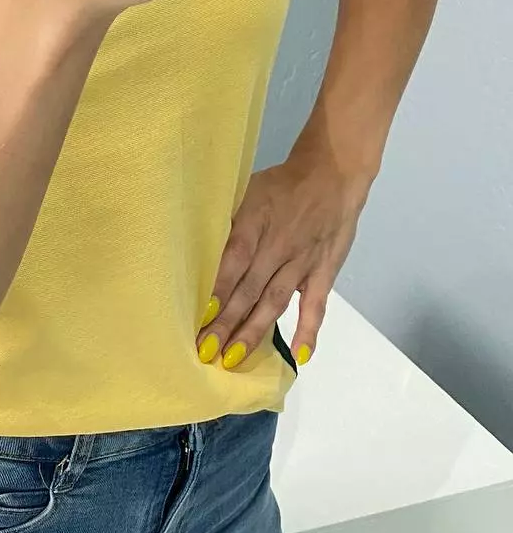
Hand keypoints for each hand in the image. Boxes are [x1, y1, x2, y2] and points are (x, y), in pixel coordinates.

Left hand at [196, 154, 371, 370]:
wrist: (332, 174)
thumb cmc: (281, 184)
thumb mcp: (247, 192)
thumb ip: (228, 223)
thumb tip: (199, 251)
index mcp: (255, 225)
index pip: (233, 262)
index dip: (218, 290)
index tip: (201, 317)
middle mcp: (278, 247)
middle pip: (249, 290)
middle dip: (227, 323)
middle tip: (206, 351)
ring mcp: (302, 262)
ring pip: (274, 302)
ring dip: (254, 332)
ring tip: (233, 358)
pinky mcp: (323, 272)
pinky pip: (316, 305)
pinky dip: (308, 331)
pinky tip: (298, 356)